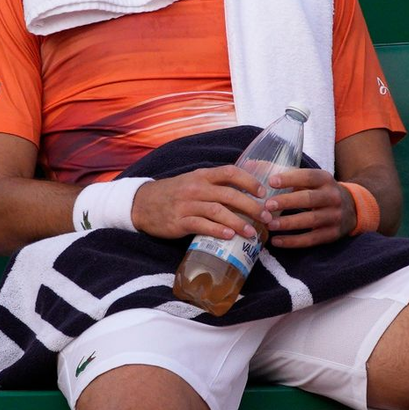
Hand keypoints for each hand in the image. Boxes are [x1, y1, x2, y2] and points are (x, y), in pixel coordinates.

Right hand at [131, 166, 268, 240]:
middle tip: (266, 217)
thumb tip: (244, 188)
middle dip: (251, 206)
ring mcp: (187, 205)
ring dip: (238, 222)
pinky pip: (202, 226)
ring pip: (218, 212)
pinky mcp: (180, 222)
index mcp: (202, 175)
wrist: (142, 204)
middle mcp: (196, 188)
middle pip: (229, 195)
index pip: (230, 173)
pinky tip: (230, 237)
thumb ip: (214, 183)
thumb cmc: (173, 194)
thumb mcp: (192, 181)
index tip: (263, 192)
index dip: (249, 181)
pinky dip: (218, 231)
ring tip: (252, 232)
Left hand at [263, 168, 354, 247]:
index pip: (308, 176)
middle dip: (288, 202)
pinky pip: (311, 239)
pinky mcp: (332, 234)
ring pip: (311, 220)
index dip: (290, 179)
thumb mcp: (308, 179)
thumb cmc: (319, 191)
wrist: (352, 209)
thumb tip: (248, 165)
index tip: (271, 181)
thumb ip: (280, 173)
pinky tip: (276, 241)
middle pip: (309, 199)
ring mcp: (334, 217)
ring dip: (289, 223)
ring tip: (269, 225)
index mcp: (325, 179)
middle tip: (267, 206)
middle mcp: (332, 196)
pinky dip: (293, 241)